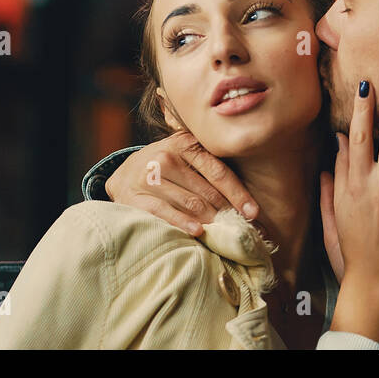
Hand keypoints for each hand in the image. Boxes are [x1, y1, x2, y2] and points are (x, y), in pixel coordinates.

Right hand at [104, 129, 258, 235]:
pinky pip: (165, 213)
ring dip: (212, 222)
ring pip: (190, 204)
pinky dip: (184, 223)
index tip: (253, 212)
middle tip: (244, 229)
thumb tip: (248, 200)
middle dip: (228, 213)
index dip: (238, 193)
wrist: (125, 174)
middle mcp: (166, 156)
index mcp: (185, 143)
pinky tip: (198, 231)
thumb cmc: (167, 169)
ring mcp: (149, 176)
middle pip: (206, 192)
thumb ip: (210, 169)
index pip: (218, 171)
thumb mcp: (185, 157)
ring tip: (226, 234)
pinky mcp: (136, 196)